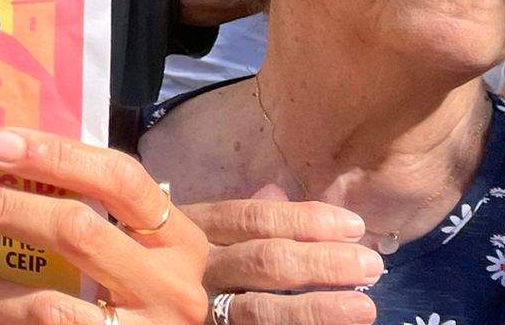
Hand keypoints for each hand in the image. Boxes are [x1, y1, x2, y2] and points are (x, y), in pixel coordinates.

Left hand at [0, 128, 209, 324]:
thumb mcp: (135, 249)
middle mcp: (170, 288)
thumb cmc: (138, 292)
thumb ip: (93, 210)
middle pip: (76, 232)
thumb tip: (2, 161)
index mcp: (177, 240)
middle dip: (1, 207)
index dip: (57, 155)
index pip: (119, 179)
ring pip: (50, 305)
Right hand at [191, 190, 380, 324]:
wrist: (133, 302)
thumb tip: (277, 193)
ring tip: (364, 307)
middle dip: (322, 263)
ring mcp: (201, 308)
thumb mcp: (195, 227)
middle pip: (263, 261)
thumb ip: (239, 217)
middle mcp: (197, 267)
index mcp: (196, 228)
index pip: (253, 219)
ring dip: (317, 310)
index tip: (353, 226)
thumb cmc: (177, 255)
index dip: (304, 221)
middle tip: (371, 265)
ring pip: (260, 311)